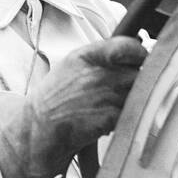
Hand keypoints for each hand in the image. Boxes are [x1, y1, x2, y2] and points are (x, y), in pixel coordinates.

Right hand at [0, 36, 146, 177]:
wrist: (36, 130)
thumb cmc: (52, 101)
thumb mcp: (70, 68)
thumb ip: (99, 60)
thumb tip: (131, 57)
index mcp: (85, 57)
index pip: (126, 46)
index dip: (138, 54)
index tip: (140, 60)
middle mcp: (96, 73)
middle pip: (137, 73)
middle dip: (135, 83)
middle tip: (122, 93)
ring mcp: (103, 95)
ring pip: (136, 95)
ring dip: (129, 103)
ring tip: (109, 109)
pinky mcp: (108, 116)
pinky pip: (130, 115)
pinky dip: (122, 120)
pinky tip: (104, 122)